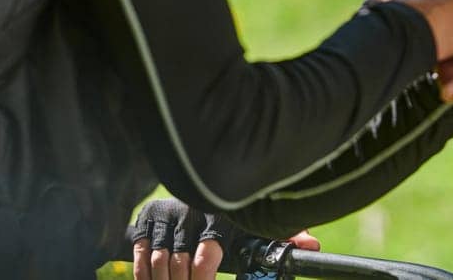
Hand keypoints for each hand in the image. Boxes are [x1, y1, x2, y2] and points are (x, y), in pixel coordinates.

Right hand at [132, 202, 317, 279]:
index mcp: (219, 213)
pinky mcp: (146, 217)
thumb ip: (284, 235)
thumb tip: (313, 245)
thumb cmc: (234, 215)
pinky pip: (140, 252)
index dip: (204, 277)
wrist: (200, 182)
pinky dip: (143, 274)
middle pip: (181, 261)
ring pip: (160, 259)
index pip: (208, 251)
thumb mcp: (257, 224)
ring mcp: (166, 214)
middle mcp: (190, 210)